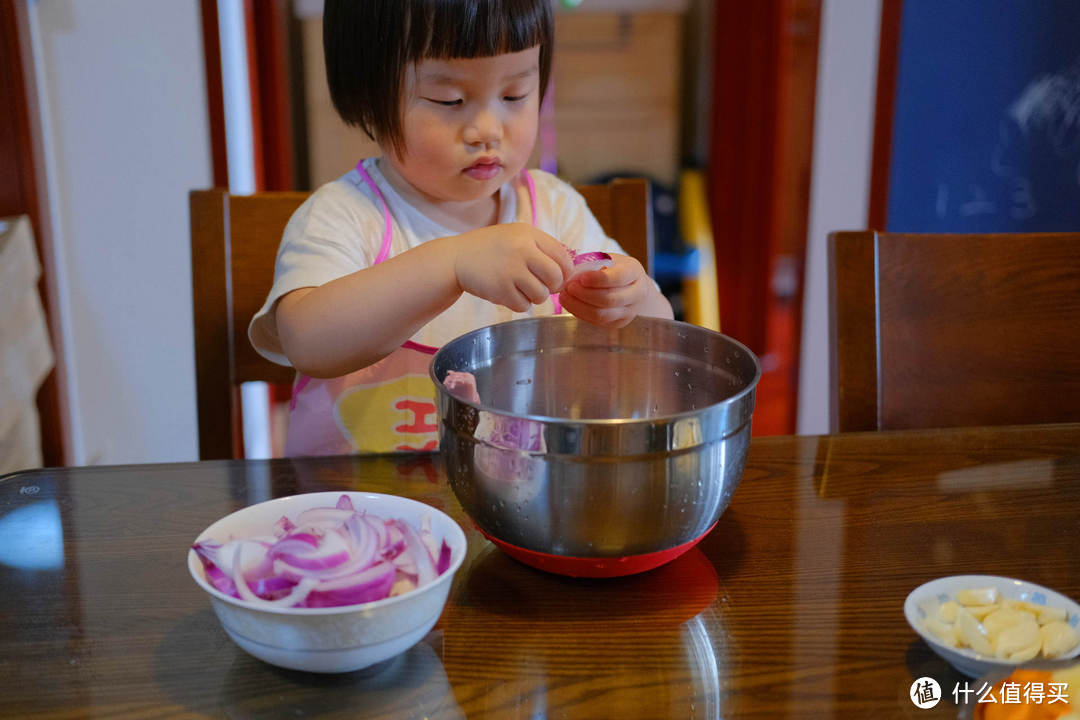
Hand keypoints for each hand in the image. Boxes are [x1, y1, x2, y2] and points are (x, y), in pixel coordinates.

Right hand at [453, 223, 573, 311]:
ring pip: (541, 295)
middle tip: (541, 286)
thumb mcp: (516, 237)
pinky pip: (524, 306)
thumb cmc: (490, 249)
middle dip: (552, 287)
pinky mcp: (500, 290)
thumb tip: (568, 271)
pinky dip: (519, 304)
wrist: (456, 259)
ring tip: (521, 290)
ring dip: (535, 297)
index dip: (565, 271)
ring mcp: (511, 270)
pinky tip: (509, 295)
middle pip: (556, 277)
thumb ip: (541, 248)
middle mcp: (522, 249)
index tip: (557, 277)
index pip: (563, 256)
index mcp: (529, 234)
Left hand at [558, 254, 654, 327]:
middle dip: (585, 294)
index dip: (598, 279)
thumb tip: (570, 270)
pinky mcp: (618, 323)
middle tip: (568, 287)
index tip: (581, 278)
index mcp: (634, 272)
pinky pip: (597, 321)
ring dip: (579, 305)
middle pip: (609, 299)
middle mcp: (637, 293)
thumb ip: (592, 263)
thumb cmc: (613, 268)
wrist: (630, 286)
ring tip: (565, 295)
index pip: (618, 278)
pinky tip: (570, 303)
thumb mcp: (607, 259)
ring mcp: (629, 311)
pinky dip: (580, 312)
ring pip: (602, 314)